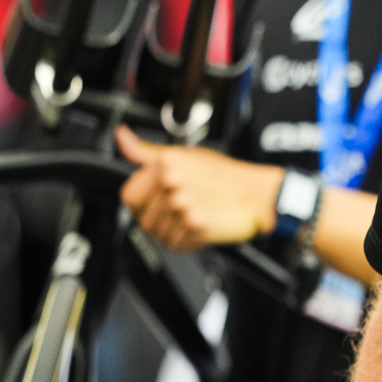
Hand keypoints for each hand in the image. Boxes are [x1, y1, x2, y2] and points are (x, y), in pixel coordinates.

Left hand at [117, 126, 285, 250]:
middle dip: (158, 221)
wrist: (259, 194)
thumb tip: (122, 137)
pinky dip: (186, 242)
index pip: (129, 195)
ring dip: (173, 232)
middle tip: (178, 212)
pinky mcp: (195, 225)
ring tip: (190, 219)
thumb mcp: (185, 155)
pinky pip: (176, 244)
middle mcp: (172, 183)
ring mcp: (183, 205)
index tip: (156, 202)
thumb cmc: (226, 176)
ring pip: (158, 234)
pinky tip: (198, 227)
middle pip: (142, 218)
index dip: (141, 203)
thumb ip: (147, 152)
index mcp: (166, 164)